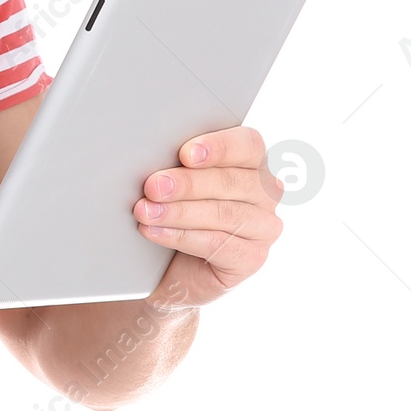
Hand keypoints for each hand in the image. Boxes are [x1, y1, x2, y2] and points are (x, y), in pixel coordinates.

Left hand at [134, 125, 284, 308]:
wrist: (169, 265)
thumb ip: (178, 164)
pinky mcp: (252, 258)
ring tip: (146, 212)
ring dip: (179, 212)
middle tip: (153, 186)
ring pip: (224, 214)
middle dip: (187, 183)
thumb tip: (152, 153)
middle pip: (232, 181)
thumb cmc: (175, 211)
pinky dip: (181, 236)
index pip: (248, 145)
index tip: (185, 153)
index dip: (219, 147)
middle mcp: (264, 193)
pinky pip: (218, 244)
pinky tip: (155, 232)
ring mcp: (263, 227)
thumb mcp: (177, 182)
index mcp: (251, 162)